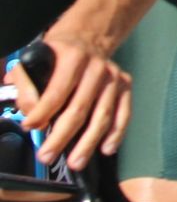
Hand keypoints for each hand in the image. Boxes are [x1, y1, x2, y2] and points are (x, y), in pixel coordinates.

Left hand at [10, 31, 132, 169]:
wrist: (88, 39)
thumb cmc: (56, 56)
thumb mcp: (33, 61)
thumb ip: (25, 85)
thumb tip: (31, 112)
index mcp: (73, 58)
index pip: (57, 91)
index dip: (42, 112)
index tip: (29, 127)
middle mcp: (97, 67)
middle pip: (80, 107)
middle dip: (62, 136)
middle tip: (46, 156)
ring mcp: (114, 77)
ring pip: (103, 115)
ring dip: (89, 142)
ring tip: (75, 162)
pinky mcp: (126, 85)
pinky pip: (124, 113)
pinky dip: (117, 133)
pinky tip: (106, 148)